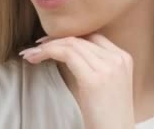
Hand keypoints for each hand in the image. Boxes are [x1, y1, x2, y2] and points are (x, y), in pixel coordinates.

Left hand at [20, 34, 134, 128]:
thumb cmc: (107, 116)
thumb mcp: (106, 84)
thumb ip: (94, 65)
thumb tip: (66, 51)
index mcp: (123, 58)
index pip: (92, 36)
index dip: (68, 36)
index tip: (50, 42)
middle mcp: (118, 59)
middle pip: (80, 39)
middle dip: (54, 41)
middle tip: (35, 48)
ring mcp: (108, 68)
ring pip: (70, 44)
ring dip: (46, 47)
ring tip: (30, 55)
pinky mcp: (94, 79)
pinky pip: (66, 54)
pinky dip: (47, 52)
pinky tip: (36, 58)